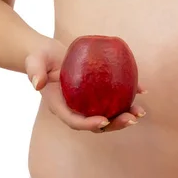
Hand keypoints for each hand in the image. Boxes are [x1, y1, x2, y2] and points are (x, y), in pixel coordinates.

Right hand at [25, 39, 146, 132]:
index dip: (90, 124)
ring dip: (125, 115)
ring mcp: (89, 101)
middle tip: (131, 119)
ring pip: (109, 113)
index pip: (76, 121)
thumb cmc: (39, 58)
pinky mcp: (98, 90)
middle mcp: (77, 107)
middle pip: (97, 122)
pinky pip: (115, 96)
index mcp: (62, 106)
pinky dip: (129, 95)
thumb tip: (37, 83)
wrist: (48, 53)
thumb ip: (34, 71)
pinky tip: (143, 91)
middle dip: (115, 124)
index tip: (104, 121)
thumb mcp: (34, 62)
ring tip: (140, 113)